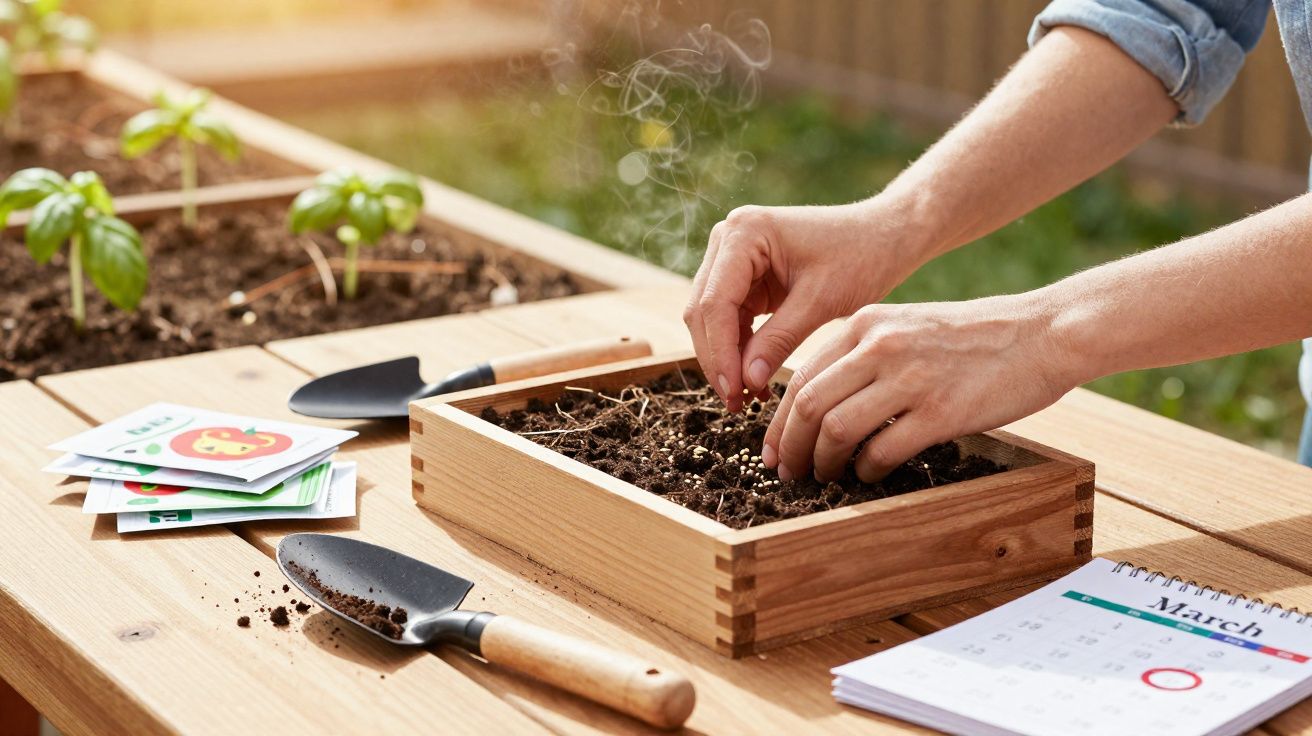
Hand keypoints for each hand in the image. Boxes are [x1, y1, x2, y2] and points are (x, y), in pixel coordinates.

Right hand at [683, 200, 929, 410]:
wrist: (885, 236)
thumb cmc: (861, 256)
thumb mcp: (821, 301)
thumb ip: (780, 339)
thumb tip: (746, 382)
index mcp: (745, 232)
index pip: (715, 303)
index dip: (720, 352)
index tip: (733, 391)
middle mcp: (729, 238)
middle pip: (704, 311)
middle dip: (718, 359)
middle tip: (735, 403)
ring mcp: (732, 256)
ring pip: (711, 319)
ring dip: (726, 358)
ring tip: (747, 396)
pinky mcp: (744, 276)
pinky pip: (729, 319)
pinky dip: (739, 350)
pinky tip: (755, 379)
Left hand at [761, 295, 1075, 481]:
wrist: (1041, 333)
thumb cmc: (973, 337)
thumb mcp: (906, 326)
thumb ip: (863, 354)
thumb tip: (818, 403)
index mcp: (866, 323)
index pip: (802, 378)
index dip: (780, 422)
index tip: (774, 450)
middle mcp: (880, 346)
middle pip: (810, 405)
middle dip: (791, 448)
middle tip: (789, 474)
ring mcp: (910, 377)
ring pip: (836, 429)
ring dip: (824, 463)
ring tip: (827, 478)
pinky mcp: (941, 410)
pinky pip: (882, 450)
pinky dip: (867, 470)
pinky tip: (870, 475)